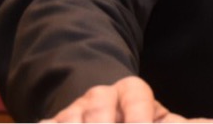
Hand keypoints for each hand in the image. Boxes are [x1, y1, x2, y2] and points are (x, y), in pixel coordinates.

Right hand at [42, 76, 212, 122]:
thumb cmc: (139, 119)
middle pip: (101, 107)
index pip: (136, 97)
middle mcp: (102, 96)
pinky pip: (50, 123)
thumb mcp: (162, 121)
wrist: (102, 110)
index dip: (139, 114)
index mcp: (132, 91)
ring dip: (79, 122)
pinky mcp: (55, 121)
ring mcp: (75, 110)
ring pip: (73, 116)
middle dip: (104, 120)